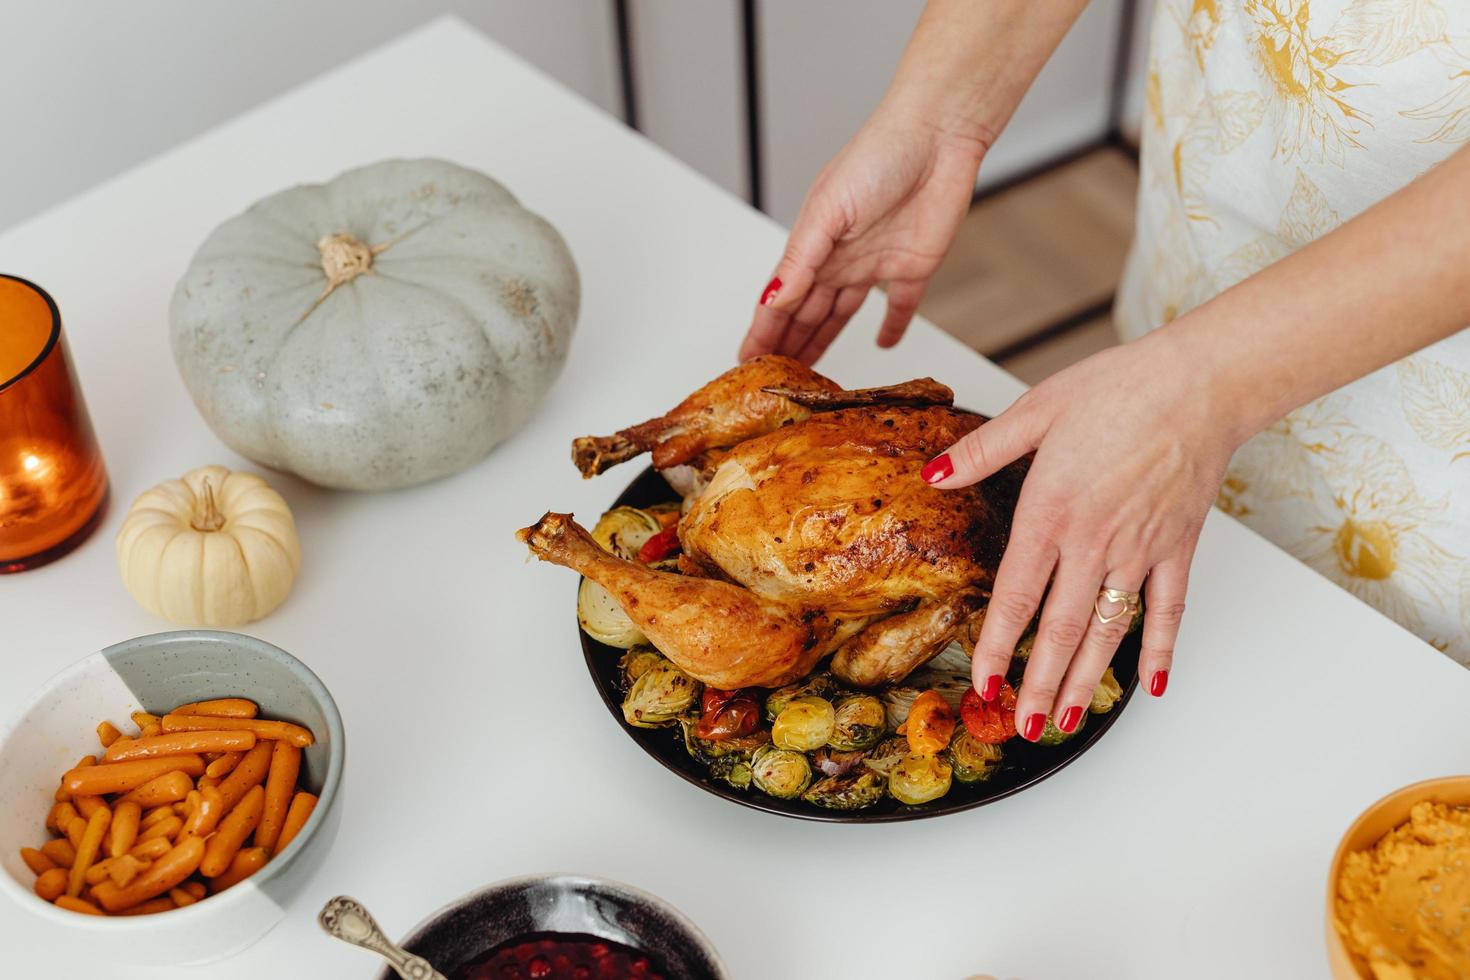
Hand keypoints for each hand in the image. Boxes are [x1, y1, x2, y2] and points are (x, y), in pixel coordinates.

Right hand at [738, 104, 986, 364]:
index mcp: (812, 244)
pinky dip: (892, 328)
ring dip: (824, 342)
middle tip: (773, 379)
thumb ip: (801, 260)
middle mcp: (840, 258)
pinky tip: (883, 345)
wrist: (939, 137)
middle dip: (787, 345)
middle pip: (807, 313)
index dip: (763, 332)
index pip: (780, 300)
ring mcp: (875, 265)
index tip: (747, 361)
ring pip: (842, 316)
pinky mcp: (913, 268)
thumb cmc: (879, 155)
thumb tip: (774, 300)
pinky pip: (900, 307)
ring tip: (810, 371)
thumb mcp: (828, 210)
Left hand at [923, 329, 1241, 736]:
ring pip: (1109, 631)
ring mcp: (1140, 550)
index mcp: (1052, 513)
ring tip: (1068, 720)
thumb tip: (934, 475)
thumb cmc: (1119, 388)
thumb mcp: (1036, 410)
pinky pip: (1168, 611)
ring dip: (1087, 680)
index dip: (996, 648)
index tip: (983, 685)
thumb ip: (983, 451)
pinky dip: (1160, 650)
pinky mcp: (1178, 548)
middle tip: (1023, 727)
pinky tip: (1150, 685)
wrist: (1200, 382)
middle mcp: (1095, 543)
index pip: (1016, 597)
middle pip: (1061, 630)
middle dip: (1039, 685)